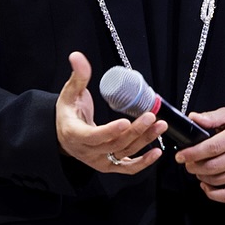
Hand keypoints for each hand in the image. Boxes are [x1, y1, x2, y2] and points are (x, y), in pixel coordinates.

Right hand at [55, 51, 166, 174]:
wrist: (64, 135)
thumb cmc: (68, 113)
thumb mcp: (70, 93)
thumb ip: (77, 76)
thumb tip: (77, 56)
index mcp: (74, 134)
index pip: (92, 136)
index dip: (109, 131)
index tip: (125, 122)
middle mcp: (87, 152)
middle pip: (114, 144)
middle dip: (135, 131)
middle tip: (151, 116)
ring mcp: (99, 161)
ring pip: (124, 153)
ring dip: (144, 141)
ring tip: (159, 125)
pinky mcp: (109, 165)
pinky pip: (127, 168)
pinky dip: (143, 163)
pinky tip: (157, 152)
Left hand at [177, 108, 224, 203]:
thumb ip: (212, 117)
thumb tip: (192, 118)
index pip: (213, 147)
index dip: (193, 153)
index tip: (180, 155)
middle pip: (213, 166)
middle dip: (194, 167)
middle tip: (188, 163)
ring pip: (218, 180)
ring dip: (202, 177)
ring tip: (198, 170)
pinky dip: (213, 194)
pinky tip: (206, 185)